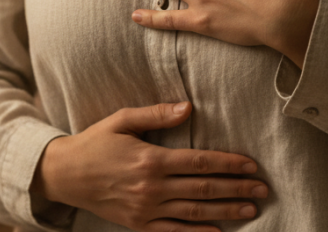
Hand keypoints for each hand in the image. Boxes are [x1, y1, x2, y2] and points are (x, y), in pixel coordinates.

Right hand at [32, 103, 266, 231]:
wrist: (64, 175)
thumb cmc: (94, 143)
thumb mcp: (120, 120)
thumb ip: (155, 114)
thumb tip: (188, 108)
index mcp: (150, 159)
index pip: (199, 161)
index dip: (229, 163)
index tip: (251, 165)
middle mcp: (151, 187)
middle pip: (204, 188)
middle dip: (237, 188)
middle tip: (263, 189)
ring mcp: (146, 209)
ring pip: (195, 212)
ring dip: (226, 211)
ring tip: (251, 209)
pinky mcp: (139, 224)